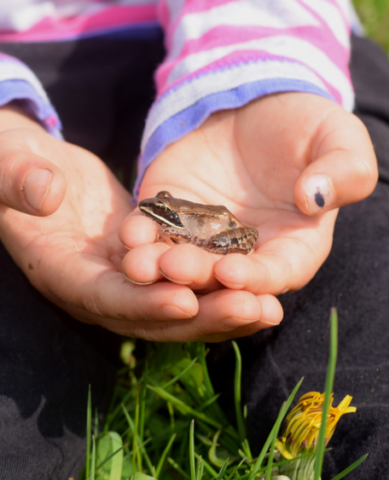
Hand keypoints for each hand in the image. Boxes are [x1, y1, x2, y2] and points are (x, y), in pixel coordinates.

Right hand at [0, 105, 279, 340]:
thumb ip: (20, 179)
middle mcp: (97, 289)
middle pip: (154, 316)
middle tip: (253, 311)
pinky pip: (190, 287)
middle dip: (205, 317)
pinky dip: (224, 291)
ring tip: (272, 309)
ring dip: (225, 311)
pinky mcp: (149, 269)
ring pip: (180, 309)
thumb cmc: (8, 162)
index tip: (186, 301)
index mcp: (59, 273)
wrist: (25, 166)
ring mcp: (125, 283)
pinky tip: (267, 290)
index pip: (105, 297)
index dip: (144, 303)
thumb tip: (45, 192)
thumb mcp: (7, 164)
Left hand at [120, 92, 376, 295]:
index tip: (232, 274)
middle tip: (175, 268)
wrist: (259, 96)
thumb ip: (344, 171)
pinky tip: (128, 235)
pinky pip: (154, 232)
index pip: (280, 273)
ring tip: (142, 263)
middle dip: (199, 279)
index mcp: (298, 244)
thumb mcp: (342, 140)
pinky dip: (139, 238)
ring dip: (161, 269)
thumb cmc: (310, 125)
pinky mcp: (172, 212)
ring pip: (184, 263)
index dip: (257, 279)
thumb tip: (313, 199)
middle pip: (225, 279)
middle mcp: (251, 251)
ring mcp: (207, 236)